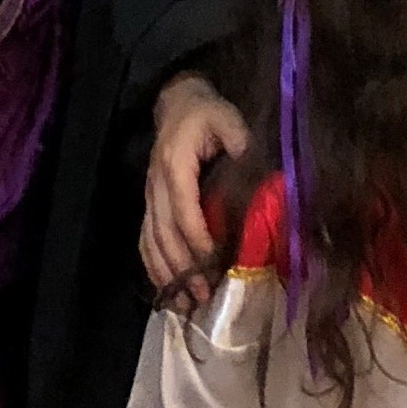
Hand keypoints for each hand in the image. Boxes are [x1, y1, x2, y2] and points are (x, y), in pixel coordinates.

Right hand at [142, 73, 247, 307]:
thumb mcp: (228, 119)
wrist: (177, 104)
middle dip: (182, 267)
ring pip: (150, 242)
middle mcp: (155, 185)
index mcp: (174, 164)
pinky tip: (166, 289)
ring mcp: (149, 197)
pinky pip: (145, 241)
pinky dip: (154, 267)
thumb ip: (241, 142)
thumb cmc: (206, 114)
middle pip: (163, 233)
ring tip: (184, 303)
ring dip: (166, 274)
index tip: (213, 262)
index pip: (182, 209)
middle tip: (202, 295)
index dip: (196, 238)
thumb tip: (261, 174)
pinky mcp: (149, 206)